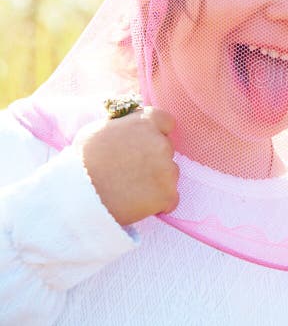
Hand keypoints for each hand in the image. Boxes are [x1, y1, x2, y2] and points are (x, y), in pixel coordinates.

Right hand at [75, 107, 177, 225]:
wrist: (78, 196)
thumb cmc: (81, 162)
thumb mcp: (98, 130)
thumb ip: (124, 125)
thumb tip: (132, 125)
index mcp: (145, 123)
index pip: (166, 121)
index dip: (156, 133)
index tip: (146, 143)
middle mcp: (160, 143)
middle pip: (167, 149)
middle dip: (154, 158)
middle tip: (131, 171)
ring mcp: (167, 169)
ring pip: (170, 173)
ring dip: (157, 181)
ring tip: (131, 189)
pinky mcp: (167, 194)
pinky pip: (171, 199)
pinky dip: (159, 203)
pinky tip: (139, 204)